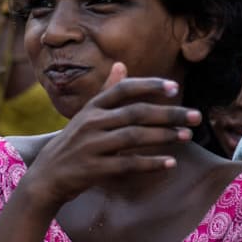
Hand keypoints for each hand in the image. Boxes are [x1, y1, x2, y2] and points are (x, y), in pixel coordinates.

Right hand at [26, 63, 198, 207]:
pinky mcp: (93, 169)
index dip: (149, 86)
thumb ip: (106, 91)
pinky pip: (127, 164)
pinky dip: (150, 163)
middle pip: (135, 113)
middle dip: (168, 114)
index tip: (174, 88)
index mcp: (92, 107)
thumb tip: (122, 64)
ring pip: (134, 137)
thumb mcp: (85, 115)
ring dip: (164, 136)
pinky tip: (170, 163)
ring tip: (186, 136)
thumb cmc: (72, 144)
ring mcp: (91, 146)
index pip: (123, 90)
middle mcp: (91, 123)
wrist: (46, 178)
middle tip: (195, 116)